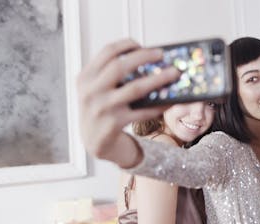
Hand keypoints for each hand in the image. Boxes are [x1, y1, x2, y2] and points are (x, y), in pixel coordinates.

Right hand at [76, 39, 179, 166]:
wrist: (93, 141)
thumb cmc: (101, 110)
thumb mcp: (97, 89)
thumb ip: (111, 74)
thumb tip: (147, 59)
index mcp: (86, 77)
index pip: (106, 52)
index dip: (126, 45)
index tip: (141, 45)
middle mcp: (91, 92)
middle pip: (120, 66)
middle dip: (144, 57)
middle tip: (161, 54)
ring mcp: (102, 108)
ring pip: (135, 88)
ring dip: (158, 79)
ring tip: (173, 73)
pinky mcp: (114, 124)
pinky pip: (142, 112)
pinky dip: (158, 105)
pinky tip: (168, 101)